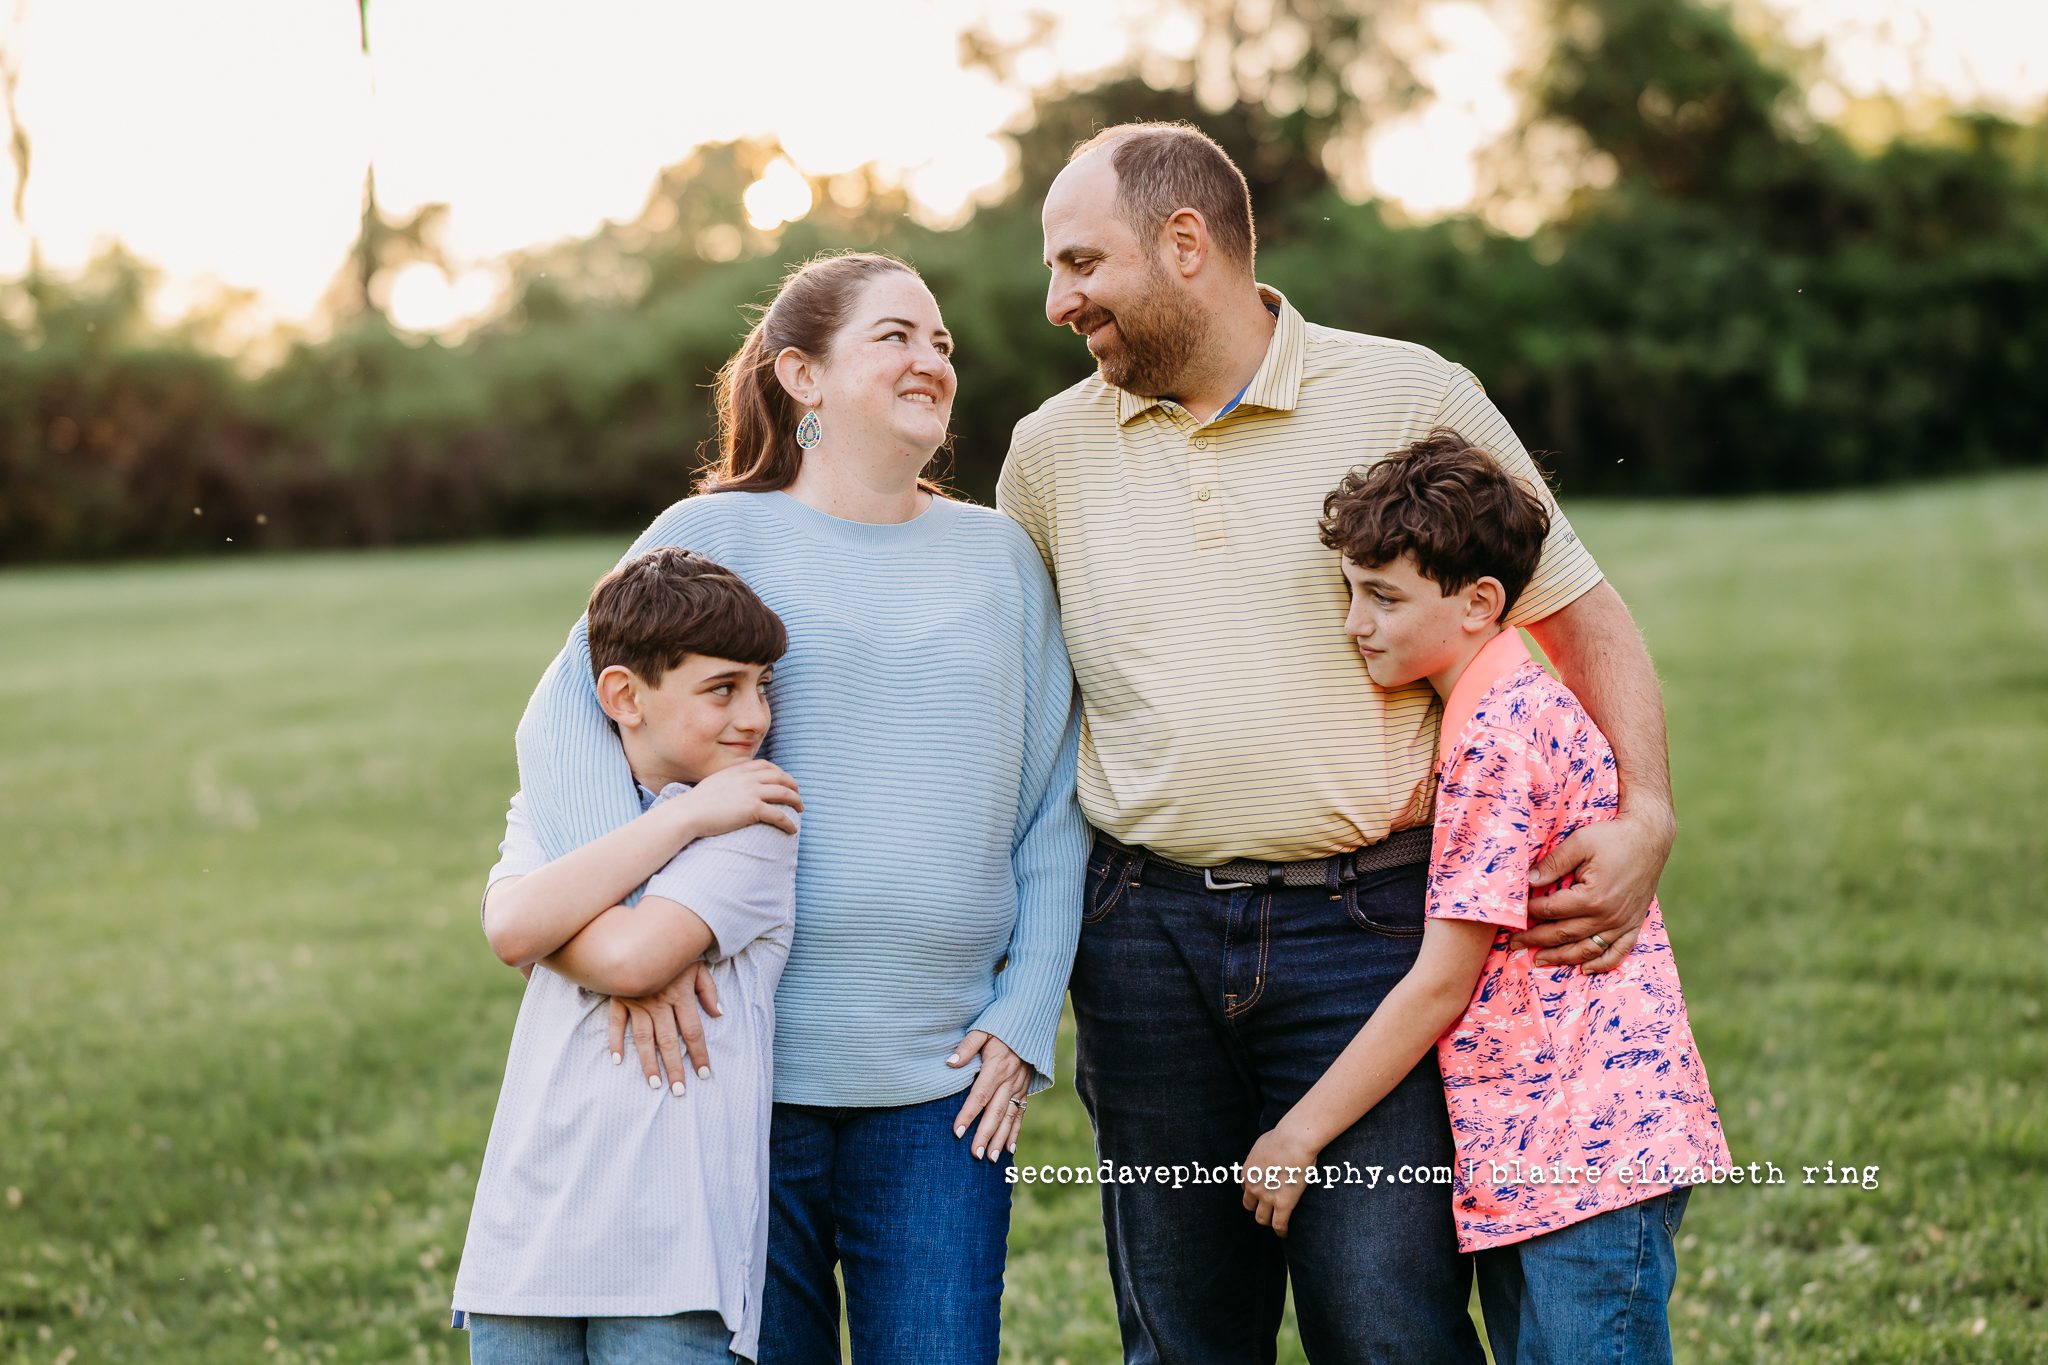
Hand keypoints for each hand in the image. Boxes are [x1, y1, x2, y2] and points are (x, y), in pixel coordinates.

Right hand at [605, 961, 722, 1094]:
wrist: (645, 933)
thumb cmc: (676, 954)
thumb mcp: (698, 967)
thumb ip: (708, 991)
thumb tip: (718, 1014)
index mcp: (681, 996)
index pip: (693, 1032)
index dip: (700, 1054)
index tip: (705, 1074)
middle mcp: (660, 1003)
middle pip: (669, 1041)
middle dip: (675, 1067)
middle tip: (678, 1091)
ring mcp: (638, 1002)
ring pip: (644, 1038)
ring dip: (649, 1062)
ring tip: (654, 1083)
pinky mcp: (620, 999)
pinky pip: (617, 1023)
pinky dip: (616, 1041)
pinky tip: (618, 1059)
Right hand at [679, 760, 801, 837]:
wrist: (689, 813)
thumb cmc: (696, 803)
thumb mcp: (714, 783)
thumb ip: (728, 781)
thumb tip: (732, 788)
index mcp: (738, 770)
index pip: (766, 766)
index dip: (779, 773)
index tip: (784, 781)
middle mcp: (748, 778)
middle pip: (780, 778)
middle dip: (793, 786)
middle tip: (797, 796)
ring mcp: (751, 793)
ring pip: (784, 794)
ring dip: (796, 802)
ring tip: (800, 810)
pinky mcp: (753, 809)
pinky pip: (778, 815)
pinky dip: (789, 822)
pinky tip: (792, 829)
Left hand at [947, 1031, 1031, 1161]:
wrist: (1030, 1022)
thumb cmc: (1001, 1026)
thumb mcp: (982, 1029)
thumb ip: (967, 1046)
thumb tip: (950, 1063)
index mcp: (996, 1067)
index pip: (979, 1095)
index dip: (968, 1114)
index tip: (957, 1132)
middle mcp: (1010, 1080)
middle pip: (995, 1111)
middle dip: (985, 1134)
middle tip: (975, 1155)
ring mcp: (1019, 1086)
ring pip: (1009, 1116)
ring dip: (1000, 1139)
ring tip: (991, 1158)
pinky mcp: (1025, 1088)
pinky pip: (1021, 1113)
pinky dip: (1015, 1131)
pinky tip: (1010, 1148)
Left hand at [1242, 1125, 1320, 1237]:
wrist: (1293, 1141)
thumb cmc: (1281, 1137)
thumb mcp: (1261, 1144)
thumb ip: (1260, 1155)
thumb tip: (1266, 1156)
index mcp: (1246, 1171)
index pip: (1244, 1188)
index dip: (1252, 1191)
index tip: (1260, 1193)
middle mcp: (1253, 1187)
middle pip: (1249, 1205)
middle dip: (1256, 1207)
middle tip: (1266, 1209)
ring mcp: (1267, 1197)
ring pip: (1261, 1218)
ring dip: (1267, 1220)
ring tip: (1275, 1222)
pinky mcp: (1283, 1204)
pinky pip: (1279, 1225)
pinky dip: (1281, 1231)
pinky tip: (1284, 1234)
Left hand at [1509, 808, 1674, 971]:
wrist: (1650, 838)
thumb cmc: (1613, 837)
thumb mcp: (1579, 843)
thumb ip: (1553, 863)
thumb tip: (1529, 881)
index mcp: (1591, 897)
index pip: (1551, 910)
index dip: (1530, 912)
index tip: (1515, 913)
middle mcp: (1607, 916)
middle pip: (1564, 934)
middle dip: (1536, 939)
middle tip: (1515, 943)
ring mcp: (1622, 923)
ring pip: (1586, 949)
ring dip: (1561, 957)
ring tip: (1539, 959)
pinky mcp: (1634, 924)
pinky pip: (1618, 953)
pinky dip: (1601, 964)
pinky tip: (1584, 969)